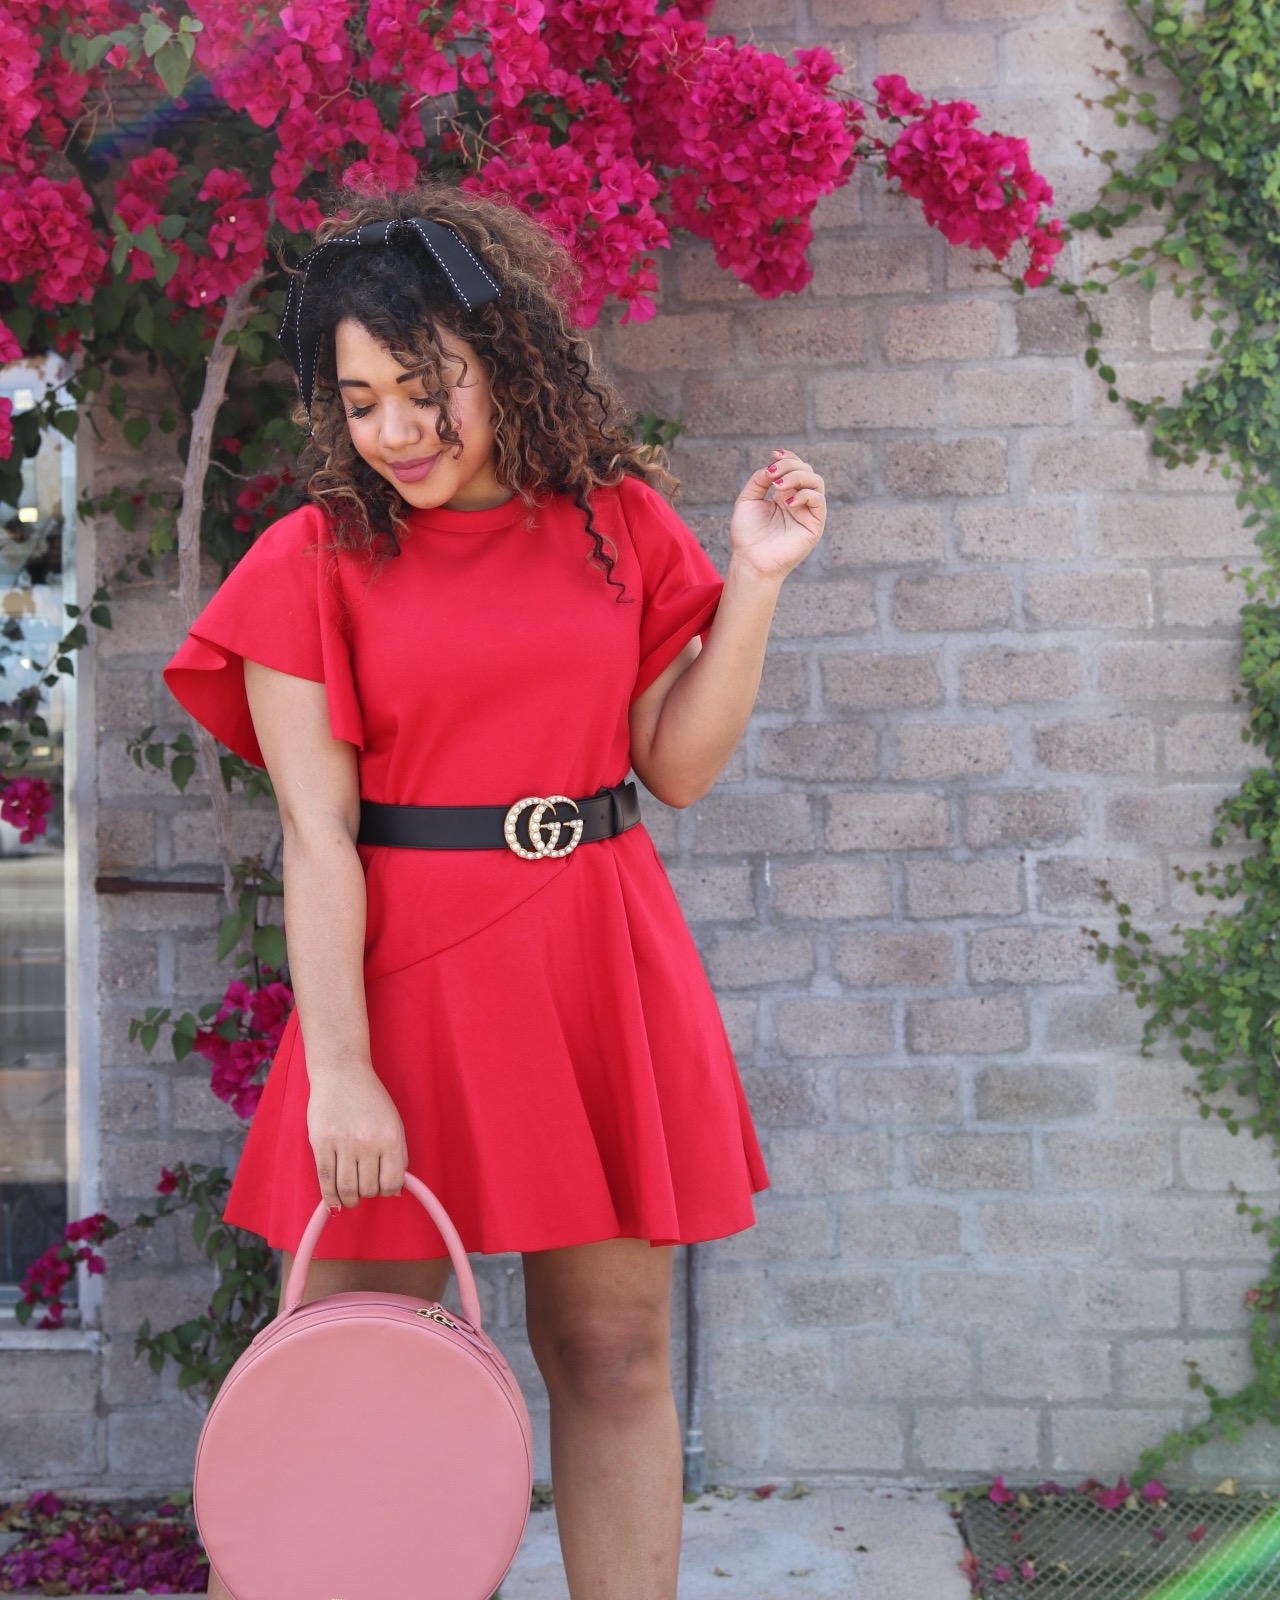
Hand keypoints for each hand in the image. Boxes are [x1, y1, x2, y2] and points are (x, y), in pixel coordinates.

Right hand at [306, 1063, 407, 1211]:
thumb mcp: (394, 1123)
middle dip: (368, 1194)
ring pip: (347, 1189)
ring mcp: (342, 1143)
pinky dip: (330, 1197)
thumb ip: (398, 1156)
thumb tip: (395, 1190)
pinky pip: (325, 1180)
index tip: (382, 1187)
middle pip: (368, 1189)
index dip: (388, 1191)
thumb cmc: (371, 1099)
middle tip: (364, 1187)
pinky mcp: (320, 1143)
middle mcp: (367, 1143)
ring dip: (350, 1200)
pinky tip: (334, 1202)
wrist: (342, 1073)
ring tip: (350, 1197)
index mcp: (390, 1138)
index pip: (392, 1183)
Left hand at [728, 448, 826, 581]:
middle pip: (806, 470)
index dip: (788, 457)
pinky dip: (805, 494)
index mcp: (784, 495)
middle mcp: (798, 501)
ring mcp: (808, 512)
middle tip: (772, 473)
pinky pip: (819, 501)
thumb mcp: (747, 500)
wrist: (750, 560)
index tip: (774, 454)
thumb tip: (771, 467)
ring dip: (797, 476)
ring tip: (778, 486)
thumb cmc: (747, 535)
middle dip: (790, 465)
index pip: (795, 468)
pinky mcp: (814, 525)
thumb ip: (759, 480)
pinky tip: (787, 501)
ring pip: (816, 482)